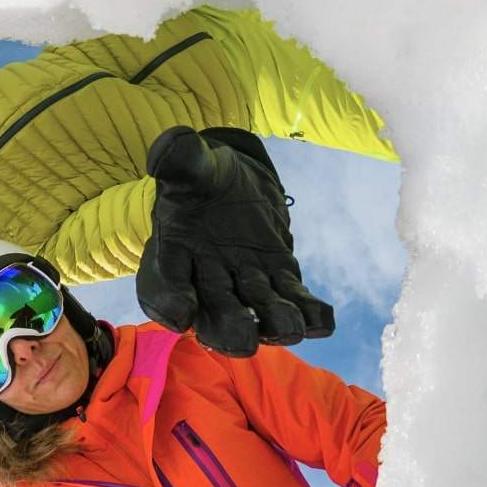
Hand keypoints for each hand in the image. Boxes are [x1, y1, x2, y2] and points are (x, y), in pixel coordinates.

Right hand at [136, 126, 333, 356]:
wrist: (231, 185)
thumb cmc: (202, 177)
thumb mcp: (190, 164)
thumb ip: (179, 159)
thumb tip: (170, 146)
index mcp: (172, 253)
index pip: (164, 285)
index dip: (170, 302)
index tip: (181, 313)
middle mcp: (205, 278)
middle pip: (213, 312)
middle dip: (228, 328)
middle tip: (243, 340)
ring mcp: (243, 282)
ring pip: (255, 311)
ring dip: (272, 323)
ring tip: (289, 328)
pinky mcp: (277, 278)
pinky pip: (291, 298)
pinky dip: (307, 311)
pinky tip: (322, 319)